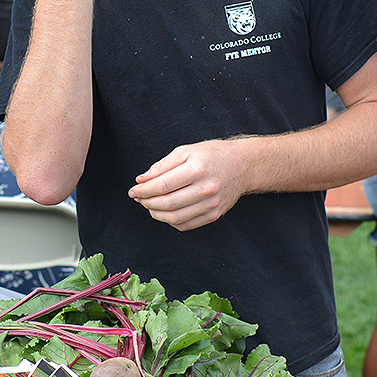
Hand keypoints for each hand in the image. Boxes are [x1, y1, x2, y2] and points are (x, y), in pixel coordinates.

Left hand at [128, 140, 249, 230]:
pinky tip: (164, 212)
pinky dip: (170, 221)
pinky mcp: (214, 215)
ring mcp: (212, 204)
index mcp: (197, 169)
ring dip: (156, 214)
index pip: (162, 186)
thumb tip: (141, 180)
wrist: (243, 165)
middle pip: (167, 203)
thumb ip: (161, 166)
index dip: (143, 191)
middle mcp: (206, 188)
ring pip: (175, 217)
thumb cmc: (212, 155)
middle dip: (147, 202)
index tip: (133, 191)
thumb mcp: (185, 151)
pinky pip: (185, 225)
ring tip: (149, 205)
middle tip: (139, 198)